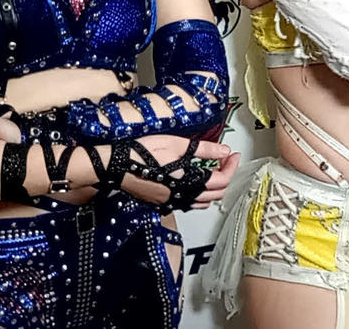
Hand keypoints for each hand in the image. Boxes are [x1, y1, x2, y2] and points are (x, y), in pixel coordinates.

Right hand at [117, 135, 239, 207]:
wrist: (116, 165)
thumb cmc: (142, 152)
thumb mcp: (177, 144)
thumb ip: (204, 150)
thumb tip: (224, 150)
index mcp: (189, 182)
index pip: (222, 180)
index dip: (231, 166)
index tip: (232, 155)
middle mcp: (183, 196)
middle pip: (216, 194)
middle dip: (225, 176)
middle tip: (225, 160)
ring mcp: (172, 202)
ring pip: (203, 202)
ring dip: (213, 188)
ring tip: (212, 169)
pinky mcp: (163, 202)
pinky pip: (189, 203)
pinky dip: (199, 194)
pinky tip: (194, 180)